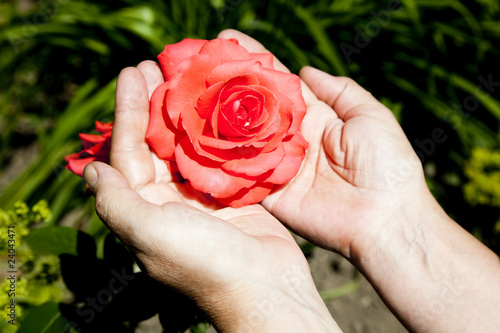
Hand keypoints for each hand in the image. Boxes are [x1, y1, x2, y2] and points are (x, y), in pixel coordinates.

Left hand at [83, 62, 338, 331]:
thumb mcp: (150, 233)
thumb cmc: (205, 262)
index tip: (131, 74)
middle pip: (155, 143)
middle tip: (155, 65)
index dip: (127, 112)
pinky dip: (213, 128)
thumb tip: (92, 170)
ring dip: (182, 110)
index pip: (128, 151)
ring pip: (185, 144)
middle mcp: (167, 200)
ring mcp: (199, 195)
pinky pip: (215, 153)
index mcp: (143, 208)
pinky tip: (215, 102)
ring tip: (183, 75)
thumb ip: (117, 202)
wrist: (265, 286)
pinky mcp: (229, 192)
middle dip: (152, 104)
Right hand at [217, 30, 428, 257]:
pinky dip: (221, 160)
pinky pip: (240, 175)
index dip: (254, 63)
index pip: (276, 84)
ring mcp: (276, 165)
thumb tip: (305, 70)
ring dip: (215, 120)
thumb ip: (339, 91)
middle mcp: (288, 139)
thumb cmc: (387, 165)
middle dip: (225, 86)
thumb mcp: (370, 116)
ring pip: (240, 139)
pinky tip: (195, 139)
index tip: (228, 41)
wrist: (386, 218)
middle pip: (251, 109)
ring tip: (186, 95)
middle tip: (195, 65)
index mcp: (312, 117)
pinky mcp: (269, 193)